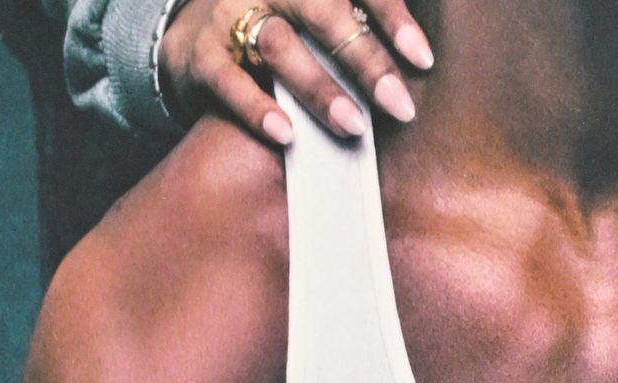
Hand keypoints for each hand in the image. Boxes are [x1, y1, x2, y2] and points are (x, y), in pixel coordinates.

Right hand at [158, 0, 433, 144]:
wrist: (192, 34)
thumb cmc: (278, 28)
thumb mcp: (315, 19)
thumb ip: (357, 31)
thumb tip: (418, 70)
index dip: (393, 20)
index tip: (425, 60)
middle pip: (324, 14)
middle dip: (366, 60)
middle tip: (400, 105)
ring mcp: (231, 16)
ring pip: (279, 46)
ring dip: (319, 89)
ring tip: (353, 126)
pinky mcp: (200, 53)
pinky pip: (228, 79)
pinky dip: (257, 108)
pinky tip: (286, 134)